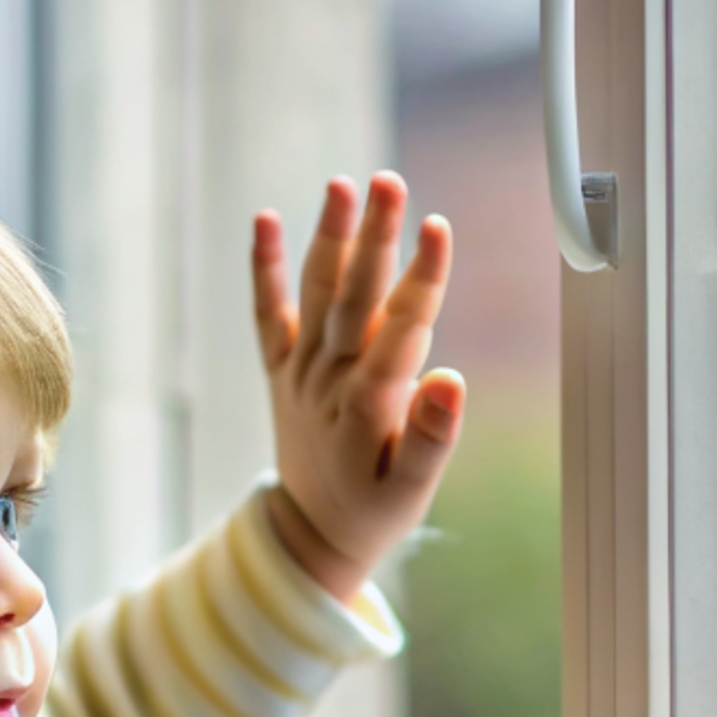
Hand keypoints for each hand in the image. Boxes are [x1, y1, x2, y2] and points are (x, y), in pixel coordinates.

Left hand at [251, 173, 465, 603]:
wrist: (312, 534)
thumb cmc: (374, 510)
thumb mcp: (410, 490)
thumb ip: (430, 438)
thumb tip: (451, 380)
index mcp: (369, 405)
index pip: (403, 329)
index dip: (422, 277)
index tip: (437, 226)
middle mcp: (330, 378)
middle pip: (355, 297)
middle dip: (374, 238)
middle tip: (389, 182)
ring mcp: (300, 370)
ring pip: (316, 294)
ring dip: (328, 237)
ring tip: (342, 184)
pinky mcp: (280, 368)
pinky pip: (268, 314)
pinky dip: (264, 268)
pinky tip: (266, 219)